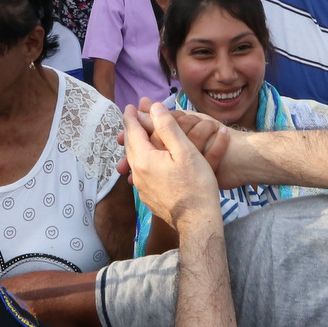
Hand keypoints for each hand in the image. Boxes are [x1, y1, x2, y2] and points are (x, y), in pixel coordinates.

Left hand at [123, 102, 227, 228]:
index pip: (133, 131)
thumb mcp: (185, 151)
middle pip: (130, 146)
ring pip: (135, 161)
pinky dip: (143, 161)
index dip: (132, 116)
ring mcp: (142, 188)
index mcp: (144, 159)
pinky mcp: (149, 198)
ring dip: (136, 146)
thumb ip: (168, 127)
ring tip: (140, 138)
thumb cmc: (196, 184)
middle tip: (132, 117)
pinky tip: (150, 162)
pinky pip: (141, 174)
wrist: (197, 220)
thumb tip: (154, 107)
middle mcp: (138, 173)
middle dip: (131, 129)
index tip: (131, 106)